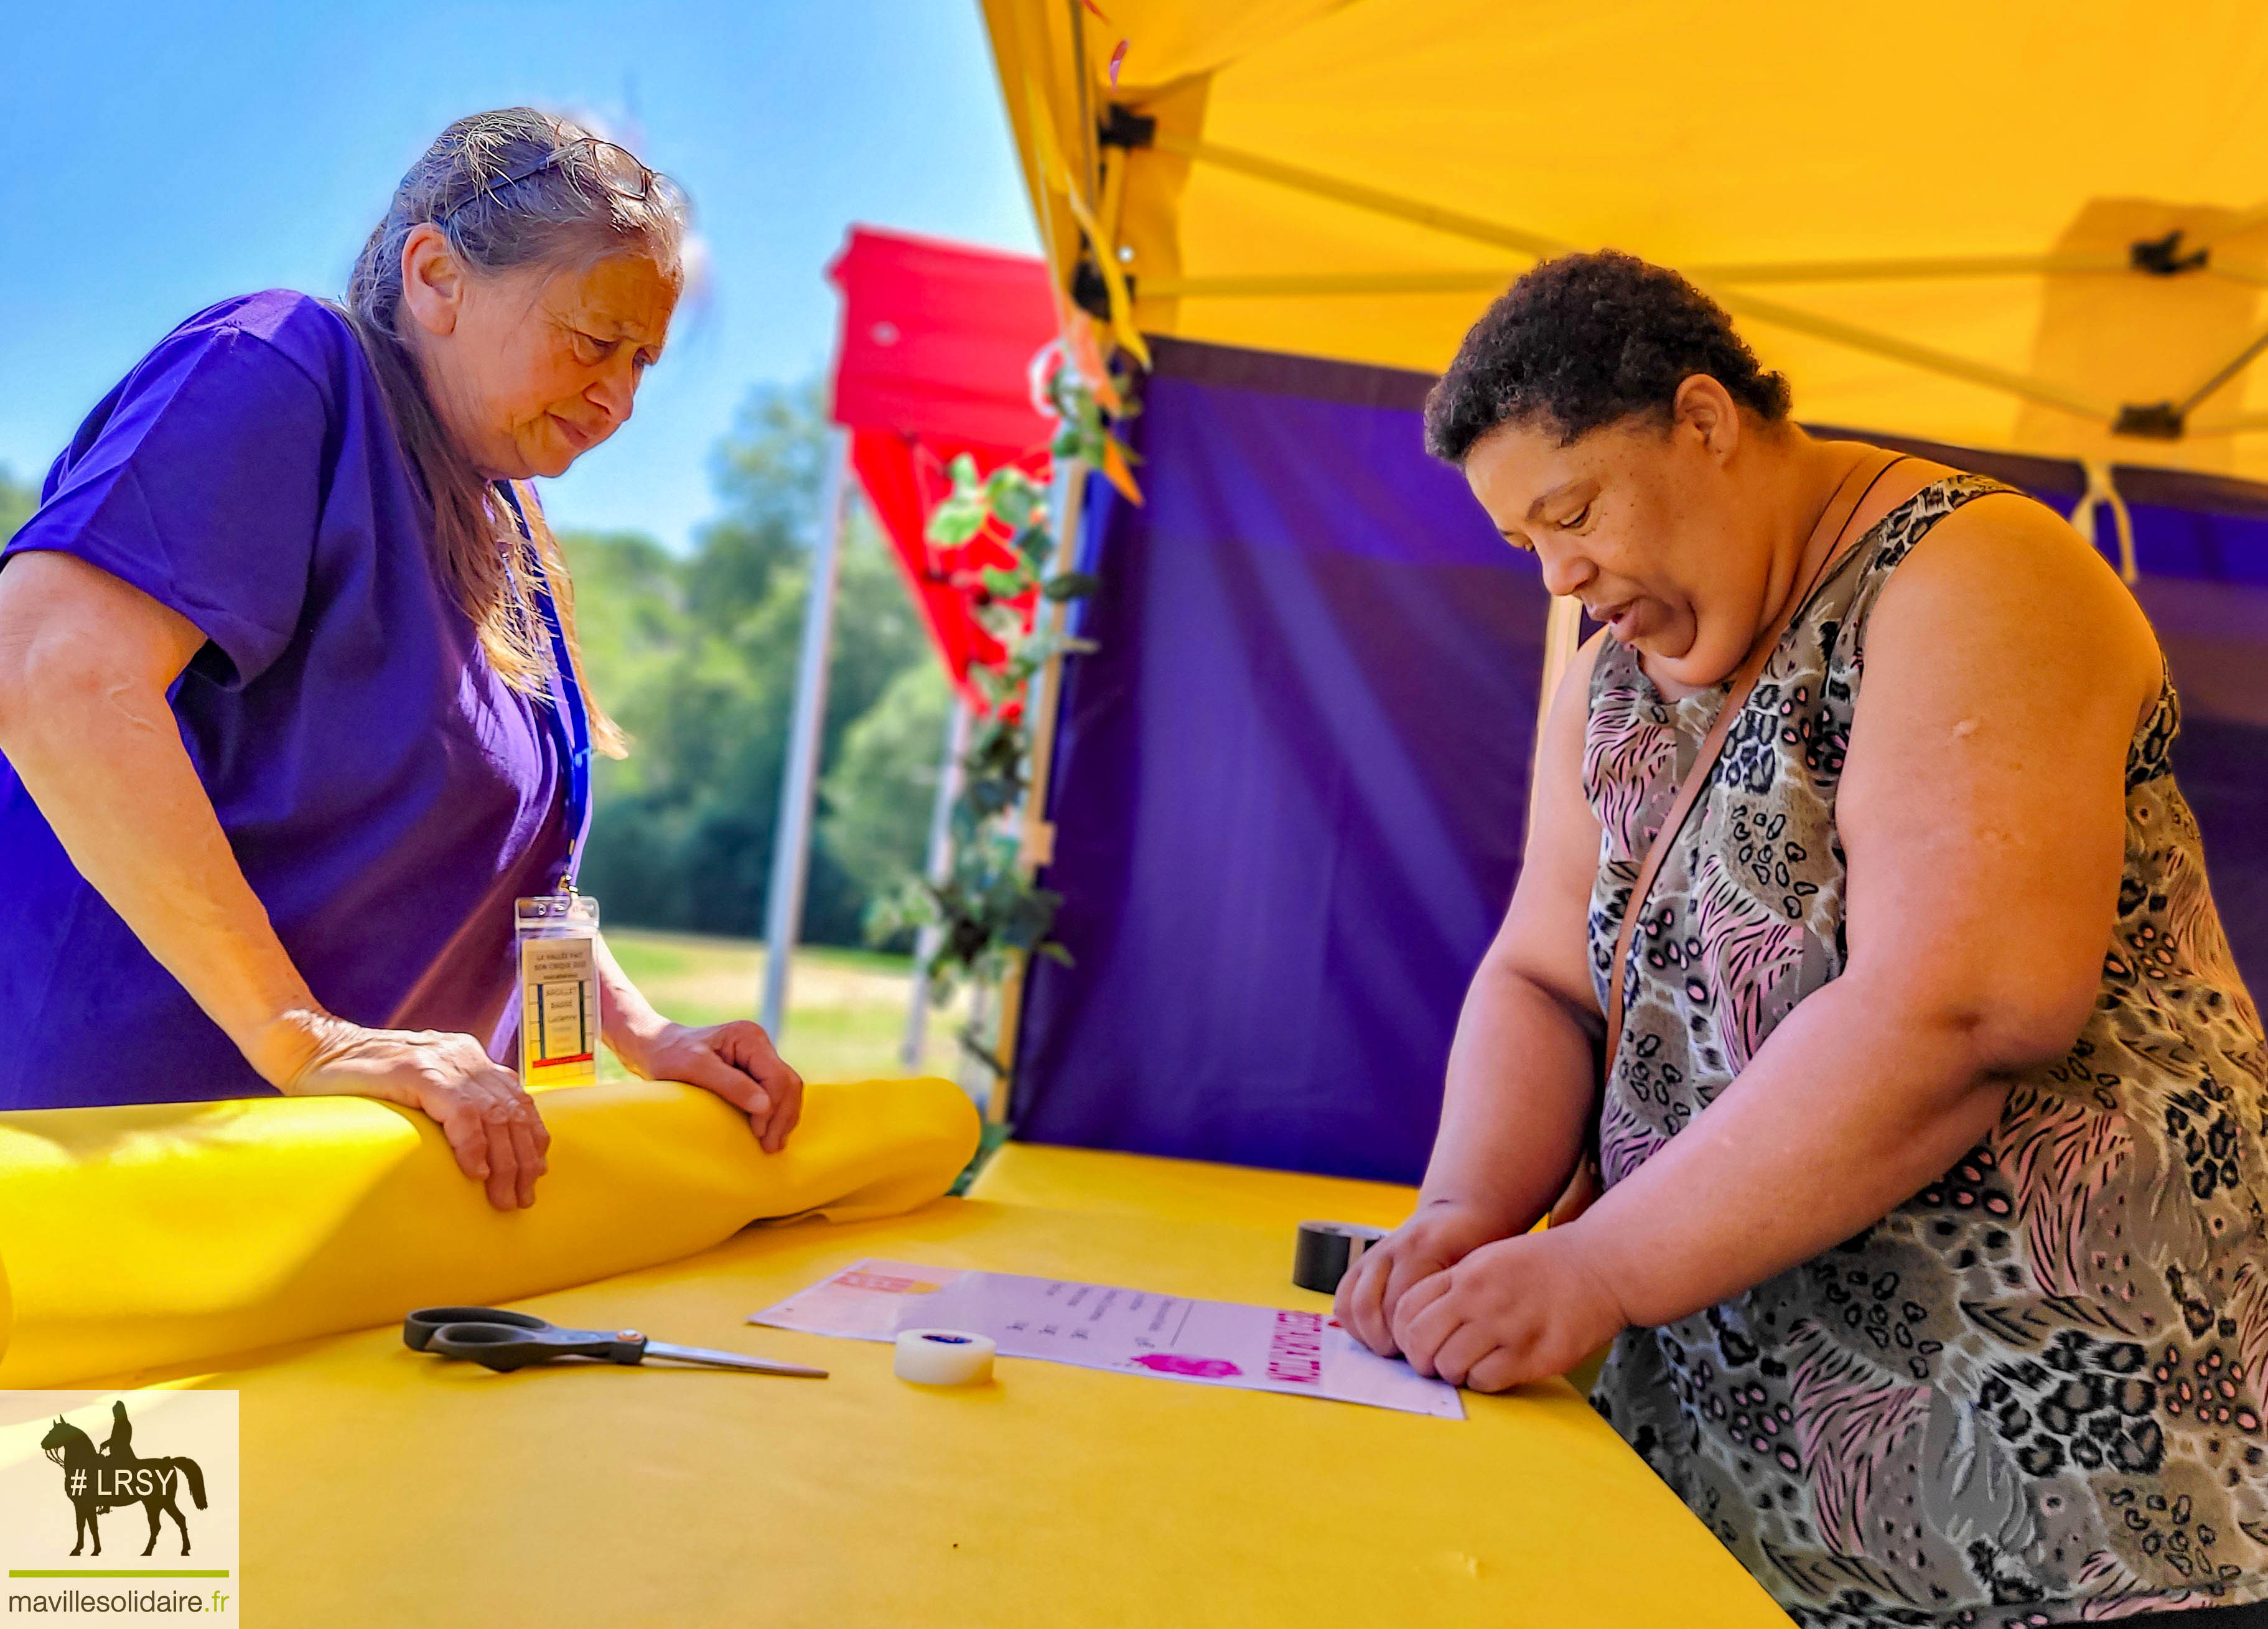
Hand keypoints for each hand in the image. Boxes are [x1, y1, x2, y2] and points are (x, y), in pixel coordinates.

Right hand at [268, 1014, 548, 1210]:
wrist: (310, 1049)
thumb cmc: (359, 1080)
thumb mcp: (418, 1089)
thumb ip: (450, 1103)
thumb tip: (480, 1149)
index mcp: (468, 1057)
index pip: (518, 1099)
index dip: (532, 1139)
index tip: (536, 1174)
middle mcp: (463, 1055)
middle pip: (512, 1110)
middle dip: (523, 1159)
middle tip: (522, 1198)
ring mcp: (441, 1060)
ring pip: (494, 1113)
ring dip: (504, 1161)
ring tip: (503, 1196)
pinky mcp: (415, 1071)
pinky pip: (459, 1110)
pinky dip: (472, 1143)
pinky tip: (475, 1171)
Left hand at [618, 1020, 803, 1152]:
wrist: (654, 1049)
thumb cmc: (669, 1056)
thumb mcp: (695, 1068)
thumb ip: (731, 1085)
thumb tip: (765, 1106)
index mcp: (749, 1037)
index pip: (777, 1077)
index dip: (773, 1109)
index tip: (758, 1135)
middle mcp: (759, 1045)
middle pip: (788, 1084)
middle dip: (782, 1117)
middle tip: (770, 1148)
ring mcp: (758, 1058)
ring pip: (787, 1091)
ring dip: (782, 1118)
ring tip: (771, 1145)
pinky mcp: (753, 1072)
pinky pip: (775, 1095)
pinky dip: (775, 1115)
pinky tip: (768, 1133)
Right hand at [1335, 1200, 1506, 1358]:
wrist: (1458, 1211)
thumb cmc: (1477, 1242)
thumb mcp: (1480, 1263)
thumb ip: (1463, 1295)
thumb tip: (1451, 1343)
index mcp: (1426, 1246)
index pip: (1401, 1303)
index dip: (1410, 1337)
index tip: (1429, 1352)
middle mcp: (1393, 1248)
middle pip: (1369, 1306)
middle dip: (1385, 1341)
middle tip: (1409, 1355)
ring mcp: (1374, 1253)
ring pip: (1351, 1304)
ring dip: (1367, 1335)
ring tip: (1392, 1347)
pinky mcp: (1362, 1261)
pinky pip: (1344, 1299)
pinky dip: (1355, 1324)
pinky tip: (1378, 1334)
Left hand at [1388, 1227, 1628, 1392]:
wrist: (1600, 1266)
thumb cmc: (1543, 1267)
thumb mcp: (1489, 1260)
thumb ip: (1454, 1286)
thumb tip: (1418, 1322)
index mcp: (1466, 1274)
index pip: (1406, 1310)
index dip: (1404, 1335)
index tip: (1417, 1343)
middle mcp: (1480, 1298)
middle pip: (1420, 1342)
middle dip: (1423, 1360)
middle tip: (1437, 1363)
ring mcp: (1506, 1327)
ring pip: (1449, 1366)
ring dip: (1454, 1373)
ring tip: (1470, 1366)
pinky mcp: (1533, 1355)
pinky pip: (1486, 1381)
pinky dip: (1483, 1382)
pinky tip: (1496, 1370)